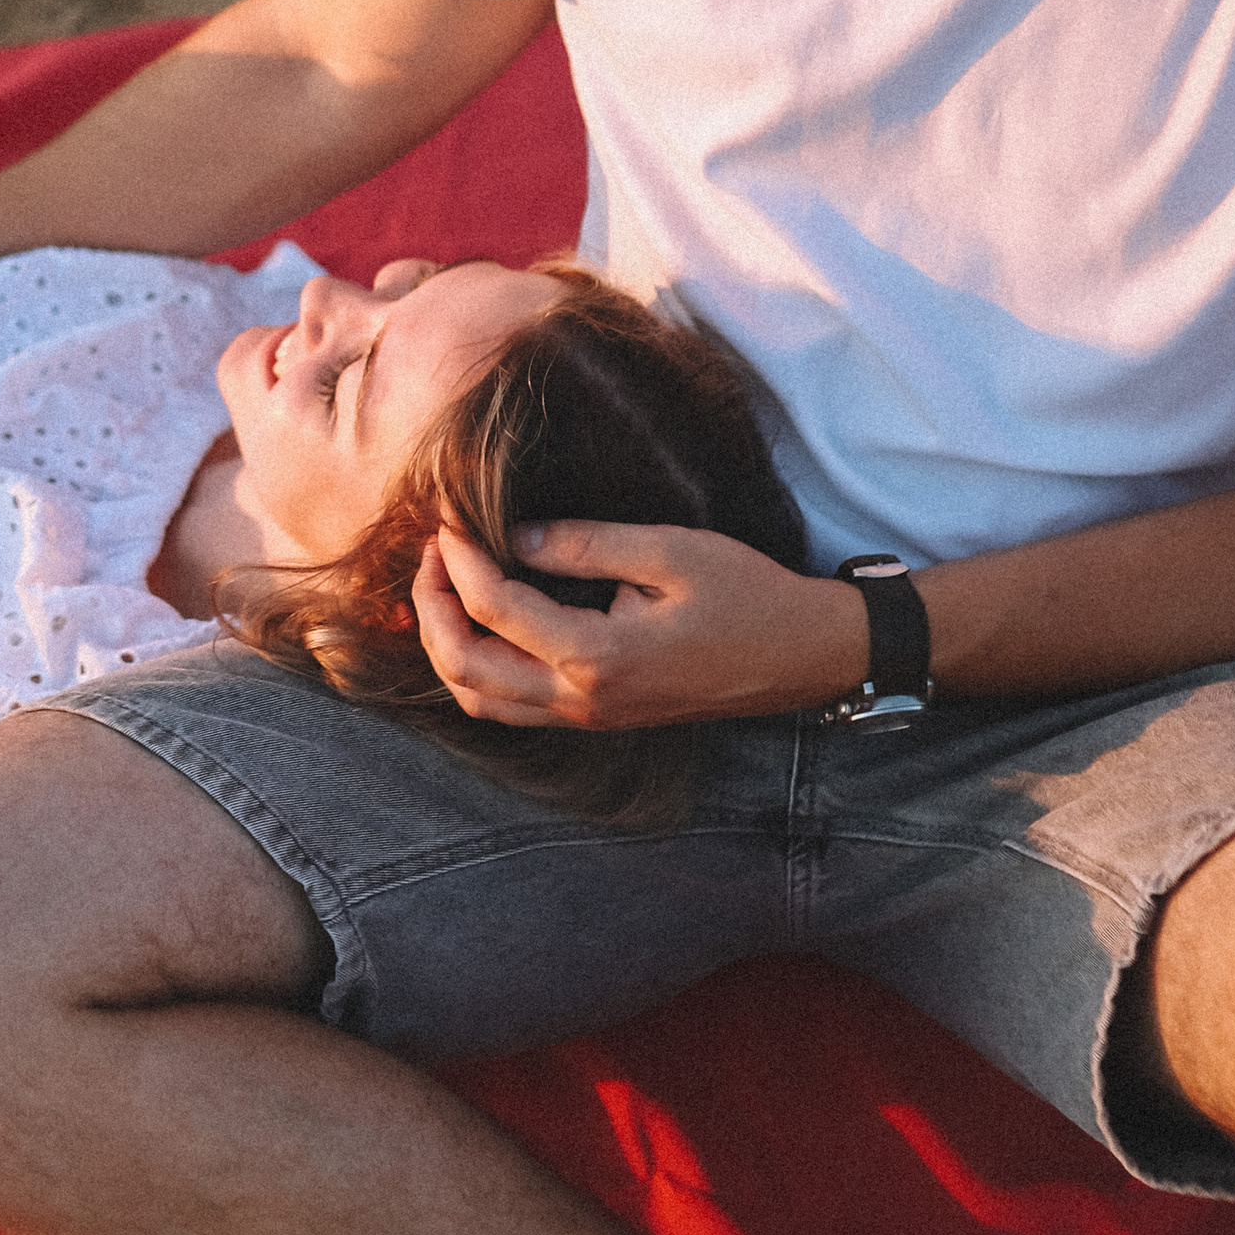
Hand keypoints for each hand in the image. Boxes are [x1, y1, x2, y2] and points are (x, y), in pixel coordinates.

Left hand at [413, 520, 865, 729]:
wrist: (801, 655)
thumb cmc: (746, 595)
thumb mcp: (669, 551)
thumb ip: (584, 544)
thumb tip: (514, 535)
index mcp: (598, 656)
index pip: (494, 608)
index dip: (459, 558)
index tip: (450, 516)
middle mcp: (583, 700)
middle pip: (465, 669)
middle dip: (432, 607)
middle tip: (435, 551)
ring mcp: (588, 717)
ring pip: (480, 699)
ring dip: (448, 644)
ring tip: (447, 584)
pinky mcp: (597, 717)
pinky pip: (510, 706)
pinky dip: (478, 667)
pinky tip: (483, 620)